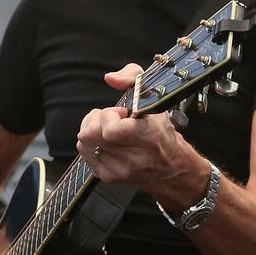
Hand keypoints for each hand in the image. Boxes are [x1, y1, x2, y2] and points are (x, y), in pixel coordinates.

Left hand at [76, 63, 186, 193]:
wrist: (171, 169)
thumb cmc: (162, 133)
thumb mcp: (155, 97)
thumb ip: (133, 77)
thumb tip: (110, 78)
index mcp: (147, 136)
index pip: (110, 130)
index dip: (109, 116)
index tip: (122, 113)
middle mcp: (133, 157)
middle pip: (90, 134)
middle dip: (97, 120)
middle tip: (112, 119)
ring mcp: (119, 170)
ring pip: (84, 142)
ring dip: (93, 130)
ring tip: (108, 129)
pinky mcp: (109, 177)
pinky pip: (84, 152)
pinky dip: (91, 143)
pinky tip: (106, 142)